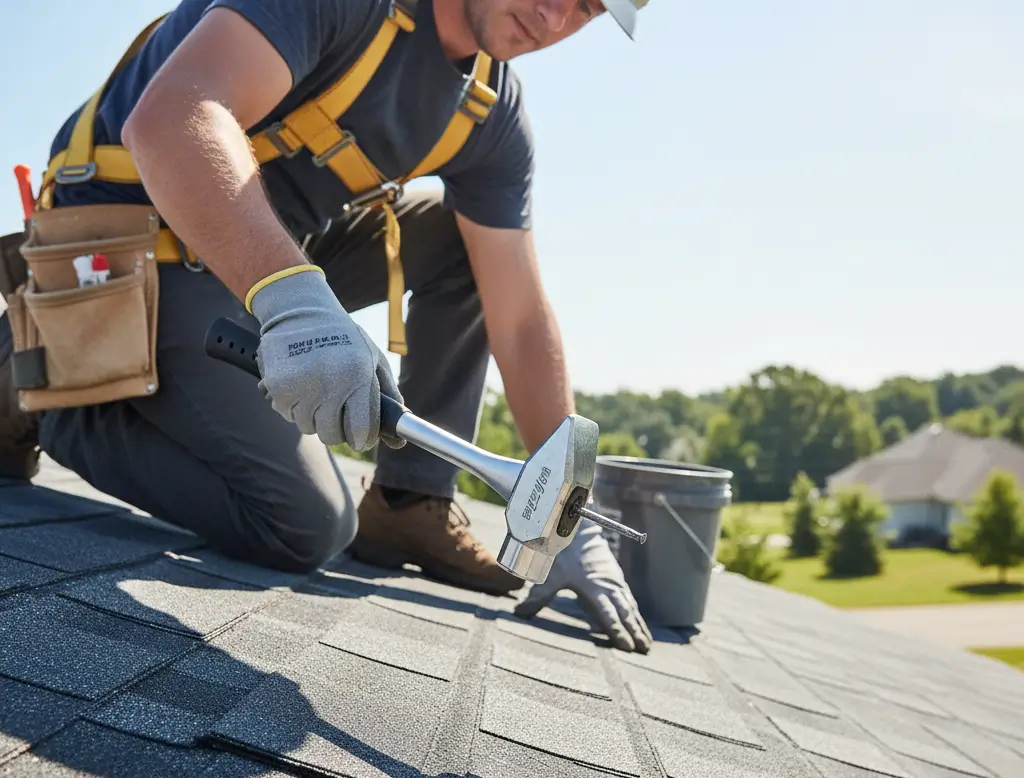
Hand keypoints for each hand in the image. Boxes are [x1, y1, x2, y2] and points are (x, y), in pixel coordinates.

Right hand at [248, 266, 404, 450]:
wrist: (301, 312)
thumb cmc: (345, 339)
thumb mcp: (374, 360)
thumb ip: (388, 397)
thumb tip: (397, 440)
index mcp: (357, 377)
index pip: (361, 431)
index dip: (363, 438)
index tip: (362, 435)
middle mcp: (329, 384)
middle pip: (332, 436)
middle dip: (337, 428)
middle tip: (337, 409)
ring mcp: (301, 387)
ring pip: (308, 427)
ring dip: (314, 416)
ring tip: (318, 390)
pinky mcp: (277, 388)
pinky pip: (288, 415)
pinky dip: (295, 406)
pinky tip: (302, 384)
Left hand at [514, 520, 652, 652]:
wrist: (577, 527)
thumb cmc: (562, 551)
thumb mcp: (549, 573)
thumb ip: (538, 596)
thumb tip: (520, 613)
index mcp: (594, 587)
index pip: (608, 615)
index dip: (617, 631)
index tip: (627, 647)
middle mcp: (609, 585)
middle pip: (625, 613)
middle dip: (635, 632)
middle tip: (645, 651)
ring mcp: (614, 580)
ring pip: (629, 607)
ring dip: (639, 624)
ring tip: (646, 643)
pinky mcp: (615, 576)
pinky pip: (628, 598)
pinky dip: (634, 612)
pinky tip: (637, 621)